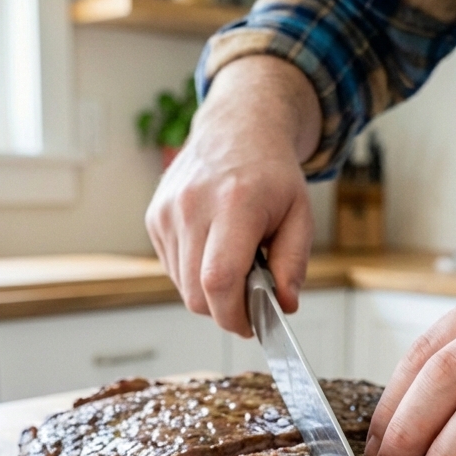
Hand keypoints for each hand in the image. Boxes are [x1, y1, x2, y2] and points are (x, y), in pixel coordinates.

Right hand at [145, 55, 321, 336]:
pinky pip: (172, 268)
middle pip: (196, 293)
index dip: (233, 315)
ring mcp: (168, 211)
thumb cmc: (271, 173)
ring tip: (235, 265)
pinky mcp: (155, 217)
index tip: (251, 324)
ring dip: (209, 292)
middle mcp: (193, 206)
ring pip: (182, 286)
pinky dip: (194, 273)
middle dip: (224, 310)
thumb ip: (294, 263)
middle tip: (249, 302)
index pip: (219, 280)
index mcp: (235, 203)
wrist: (237, 131)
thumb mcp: (300, 215)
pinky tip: (214, 250)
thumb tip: (284, 305)